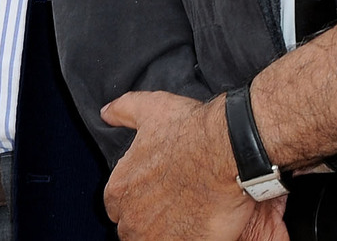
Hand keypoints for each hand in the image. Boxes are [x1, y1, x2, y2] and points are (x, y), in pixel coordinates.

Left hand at [101, 90, 287, 240]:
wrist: (229, 149)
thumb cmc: (192, 131)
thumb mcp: (152, 109)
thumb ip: (124, 110)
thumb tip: (107, 113)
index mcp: (120, 188)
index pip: (117, 204)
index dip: (138, 196)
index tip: (157, 189)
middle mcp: (131, 218)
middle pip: (134, 227)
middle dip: (150, 217)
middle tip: (176, 201)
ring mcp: (156, 237)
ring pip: (154, 239)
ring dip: (167, 230)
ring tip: (188, 214)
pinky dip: (187, 237)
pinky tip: (200, 224)